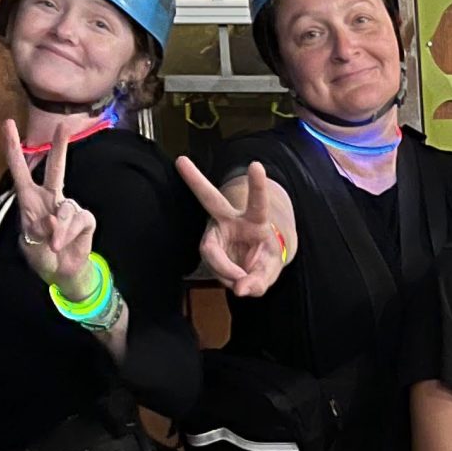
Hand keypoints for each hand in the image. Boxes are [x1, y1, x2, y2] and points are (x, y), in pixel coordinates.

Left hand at [4, 119, 97, 298]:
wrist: (61, 272)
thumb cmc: (40, 255)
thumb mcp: (30, 244)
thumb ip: (39, 229)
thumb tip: (55, 218)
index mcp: (29, 200)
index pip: (20, 170)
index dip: (13, 147)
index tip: (8, 125)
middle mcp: (50, 199)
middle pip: (56, 168)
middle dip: (60, 147)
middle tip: (65, 126)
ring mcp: (68, 208)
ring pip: (66, 208)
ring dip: (60, 228)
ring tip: (54, 244)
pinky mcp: (85, 219)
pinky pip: (78, 221)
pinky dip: (69, 234)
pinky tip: (63, 242)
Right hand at [177, 156, 286, 298]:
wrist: (256, 265)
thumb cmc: (266, 260)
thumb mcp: (270, 271)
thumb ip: (259, 281)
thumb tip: (240, 289)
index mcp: (256, 220)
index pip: (258, 202)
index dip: (257, 185)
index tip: (256, 165)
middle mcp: (232, 220)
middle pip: (211, 200)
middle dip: (195, 180)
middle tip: (181, 161)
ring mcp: (216, 232)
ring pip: (209, 250)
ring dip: (226, 271)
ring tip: (242, 281)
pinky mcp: (209, 246)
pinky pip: (213, 266)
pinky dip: (226, 278)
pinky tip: (235, 279)